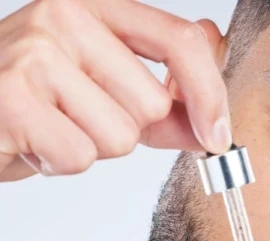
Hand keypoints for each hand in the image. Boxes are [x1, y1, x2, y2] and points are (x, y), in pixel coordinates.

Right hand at [0, 0, 230, 181]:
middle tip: (78, 116)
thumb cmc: (36, 101)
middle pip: (152, 104)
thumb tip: (215, 115)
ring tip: (53, 126)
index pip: (180, 40)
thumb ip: (166, 95)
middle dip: (126, 129)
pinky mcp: (14, 96)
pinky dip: (60, 163)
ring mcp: (35, 53)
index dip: (210, 93)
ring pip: (121, 136)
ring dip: (92, 147)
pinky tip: (33, 140)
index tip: (217, 134)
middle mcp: (63, 16)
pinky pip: (81, 156)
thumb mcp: (107, 89)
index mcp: (94, 6)